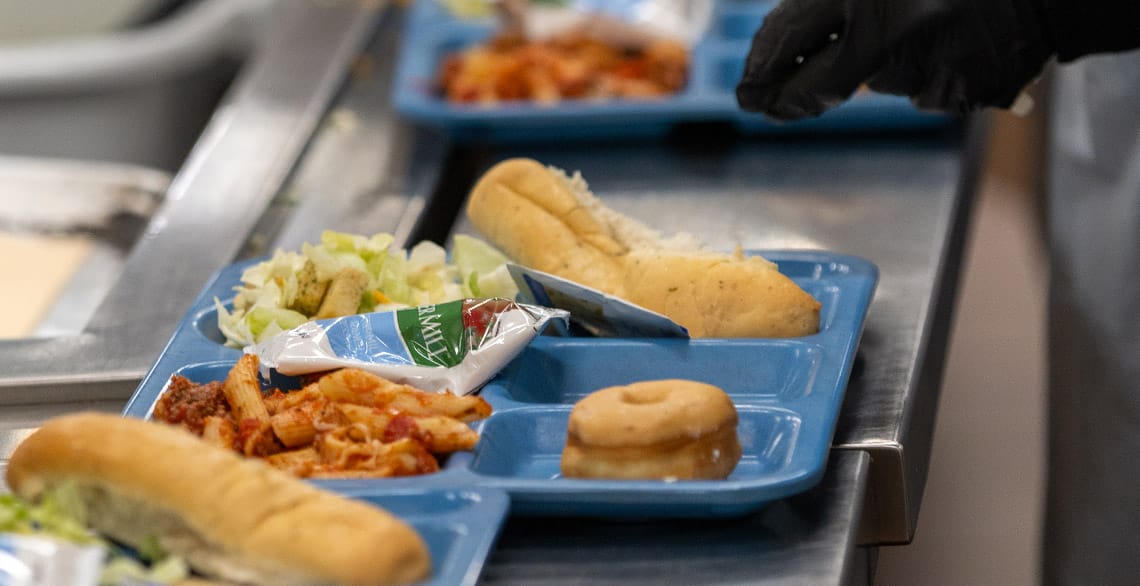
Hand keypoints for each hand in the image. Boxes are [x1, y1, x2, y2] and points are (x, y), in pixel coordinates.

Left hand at [735, 0, 1054, 119]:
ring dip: (887, 66)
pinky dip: (932, 77)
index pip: (788, 33)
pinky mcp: (959, 92)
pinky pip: (923, 94)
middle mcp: (888, 26)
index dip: (763, 66)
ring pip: (877, 84)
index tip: (748, 88)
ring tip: (928, 29)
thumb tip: (778, 53)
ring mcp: (925, 64)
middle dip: (790, 101)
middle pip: (817, 86)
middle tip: (770, 108)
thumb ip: (838, 7)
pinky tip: (957, 47)